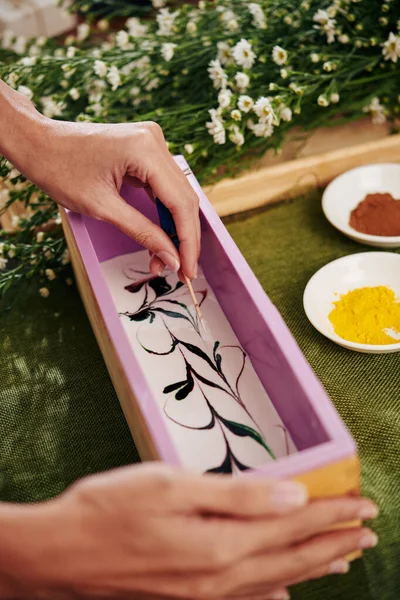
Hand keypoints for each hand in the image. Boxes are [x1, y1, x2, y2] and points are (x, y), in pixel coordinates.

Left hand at [0, 81, 199, 278]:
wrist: (36, 142)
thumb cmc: (59, 170)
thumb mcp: (102, 208)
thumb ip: (142, 232)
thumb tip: (171, 259)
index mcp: (146, 149)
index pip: (181, 203)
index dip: (188, 241)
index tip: (188, 271)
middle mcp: (155, 141)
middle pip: (184, 198)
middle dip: (183, 238)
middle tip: (181, 271)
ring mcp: (151, 142)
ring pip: (177, 194)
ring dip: (174, 228)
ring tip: (165, 259)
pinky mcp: (145, 149)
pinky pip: (164, 186)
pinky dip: (163, 212)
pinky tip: (161, 236)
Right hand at [7, 464, 377, 599]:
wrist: (58, 556)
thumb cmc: (110, 510)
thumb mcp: (172, 484)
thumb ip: (237, 494)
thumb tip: (294, 495)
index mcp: (222, 542)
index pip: (293, 524)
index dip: (331, 513)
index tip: (363, 505)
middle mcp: (220, 577)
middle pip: (293, 557)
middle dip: (334, 542)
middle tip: (367, 531)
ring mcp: (204, 596)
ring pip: (276, 581)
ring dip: (313, 567)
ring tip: (342, 559)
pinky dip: (275, 593)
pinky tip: (285, 594)